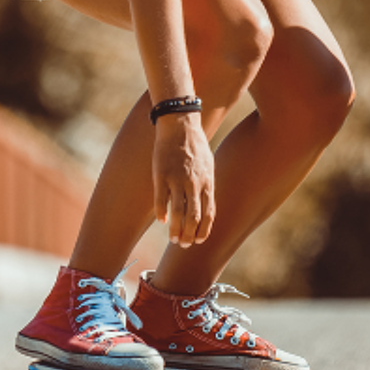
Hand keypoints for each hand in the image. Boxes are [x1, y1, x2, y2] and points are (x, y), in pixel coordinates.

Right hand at [151, 113, 214, 246]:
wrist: (180, 125)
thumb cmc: (195, 145)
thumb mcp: (208, 165)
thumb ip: (207, 185)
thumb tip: (206, 204)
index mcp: (207, 182)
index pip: (208, 213)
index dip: (204, 230)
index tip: (199, 240)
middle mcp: (194, 183)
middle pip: (194, 217)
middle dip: (190, 235)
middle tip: (185, 245)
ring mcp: (177, 180)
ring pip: (177, 212)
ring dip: (176, 230)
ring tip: (174, 239)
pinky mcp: (161, 175)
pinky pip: (161, 200)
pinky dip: (161, 213)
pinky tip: (162, 220)